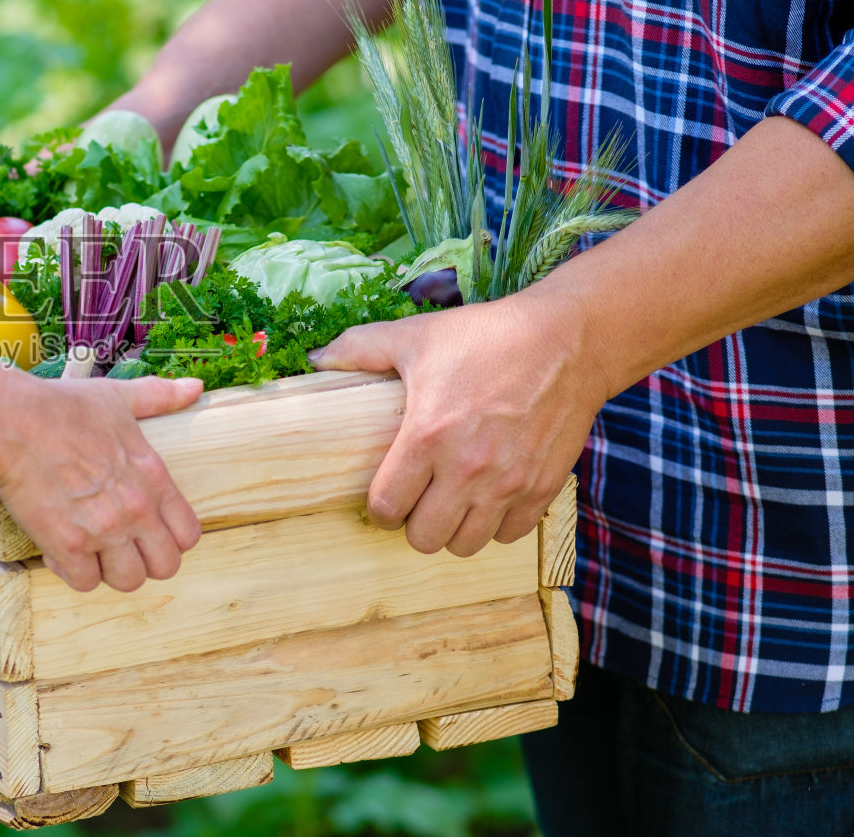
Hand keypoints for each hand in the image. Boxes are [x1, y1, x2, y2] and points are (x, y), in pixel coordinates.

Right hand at [0, 376, 204, 591]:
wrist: (11, 423)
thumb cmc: (61, 408)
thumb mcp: (118, 397)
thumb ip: (159, 397)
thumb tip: (194, 387)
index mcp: (153, 477)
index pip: (188, 535)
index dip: (172, 539)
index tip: (151, 532)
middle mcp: (136, 509)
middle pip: (165, 566)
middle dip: (145, 561)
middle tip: (121, 547)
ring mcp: (103, 531)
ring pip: (128, 580)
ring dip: (110, 570)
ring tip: (91, 551)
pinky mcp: (67, 545)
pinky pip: (84, 582)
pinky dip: (72, 571)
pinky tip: (61, 549)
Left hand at [309, 292, 607, 556]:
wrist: (567, 341)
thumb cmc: (485, 337)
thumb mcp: (415, 336)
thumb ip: (358, 349)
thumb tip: (315, 360)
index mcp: (428, 436)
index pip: (386, 507)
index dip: (378, 506)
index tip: (384, 493)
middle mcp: (467, 469)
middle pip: (423, 537)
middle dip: (412, 523)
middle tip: (415, 500)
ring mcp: (508, 483)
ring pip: (465, 545)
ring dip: (452, 529)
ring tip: (449, 503)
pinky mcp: (542, 488)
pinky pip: (507, 535)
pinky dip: (494, 525)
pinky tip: (486, 498)